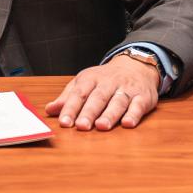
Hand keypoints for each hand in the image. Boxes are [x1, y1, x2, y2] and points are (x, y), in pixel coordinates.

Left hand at [44, 54, 159, 130]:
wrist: (135, 66)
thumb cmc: (105, 79)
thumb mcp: (84, 82)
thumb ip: (68, 97)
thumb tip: (50, 110)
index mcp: (91, 79)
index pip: (79, 94)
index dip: (70, 108)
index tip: (64, 122)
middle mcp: (108, 83)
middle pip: (97, 98)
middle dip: (89, 112)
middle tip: (81, 126)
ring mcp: (126, 90)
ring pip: (117, 102)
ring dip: (110, 114)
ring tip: (101, 126)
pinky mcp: (142, 97)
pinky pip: (138, 106)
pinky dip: (133, 114)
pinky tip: (128, 123)